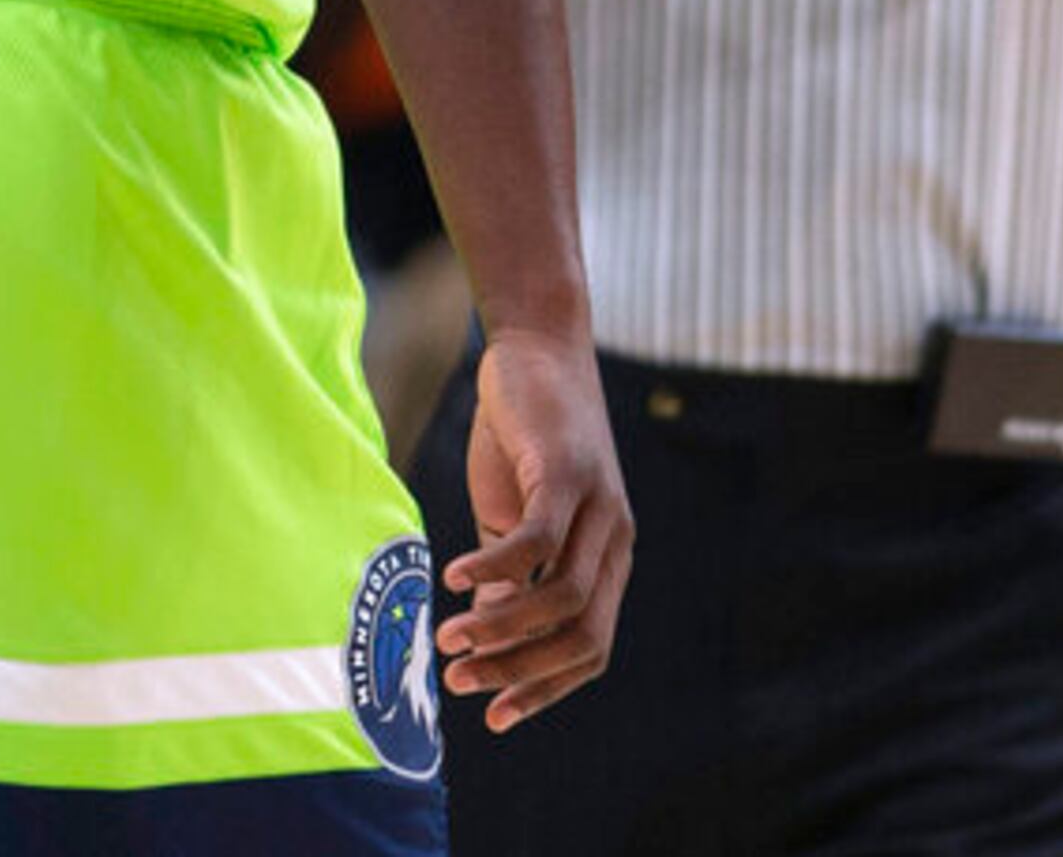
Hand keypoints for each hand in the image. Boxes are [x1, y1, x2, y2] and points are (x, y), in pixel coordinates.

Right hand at [440, 326, 631, 732]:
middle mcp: (614, 540)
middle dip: (522, 670)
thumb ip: (511, 574)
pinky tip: (454, 579)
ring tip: (448, 637)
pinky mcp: (566, 473)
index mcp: (606, 558)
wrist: (535, 348)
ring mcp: (596, 507)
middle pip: (584, 634)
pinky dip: (495, 569)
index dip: (545, 688)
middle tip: (460, 683)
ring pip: (564, 597)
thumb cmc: (521, 435)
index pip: (590, 648)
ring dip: (503, 627)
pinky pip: (537, 541)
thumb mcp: (512, 514)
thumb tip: (488, 633)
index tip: (494, 715)